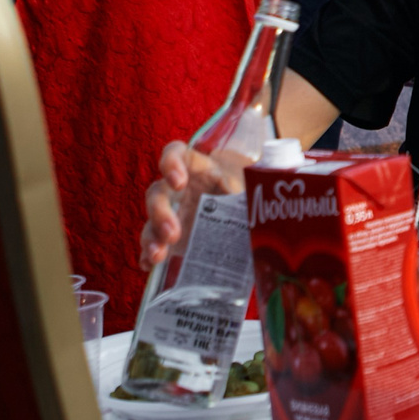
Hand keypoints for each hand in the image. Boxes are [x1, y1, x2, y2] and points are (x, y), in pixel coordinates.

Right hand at [140, 140, 242, 270]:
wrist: (250, 211)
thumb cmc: (248, 190)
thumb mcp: (252, 186)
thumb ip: (253, 189)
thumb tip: (269, 202)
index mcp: (198, 168)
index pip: (175, 154)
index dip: (170, 163)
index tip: (179, 182)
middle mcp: (179, 190)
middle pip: (157, 193)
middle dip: (160, 212)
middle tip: (173, 233)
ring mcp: (172, 214)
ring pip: (151, 222)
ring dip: (151, 238)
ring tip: (158, 255)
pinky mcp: (171, 238)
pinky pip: (153, 245)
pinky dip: (149, 255)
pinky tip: (150, 265)